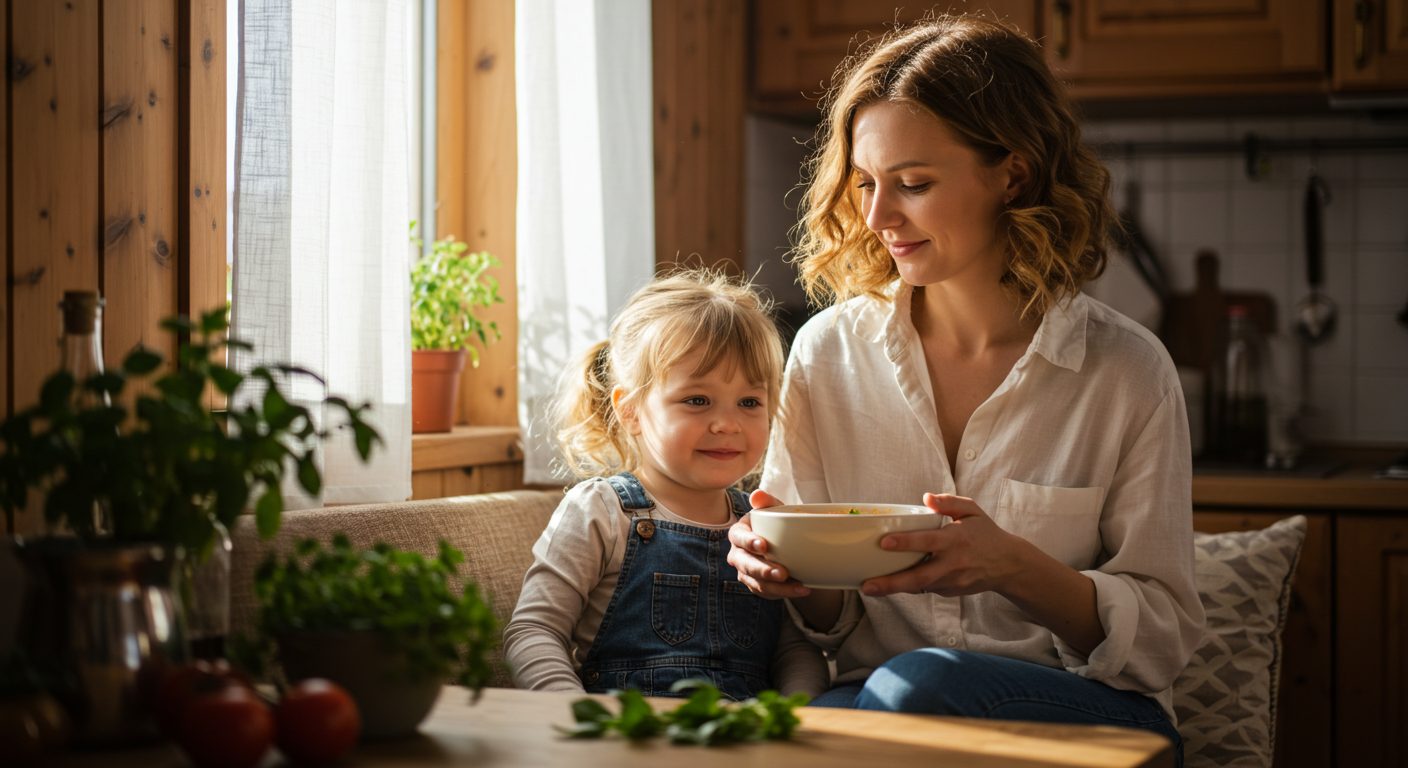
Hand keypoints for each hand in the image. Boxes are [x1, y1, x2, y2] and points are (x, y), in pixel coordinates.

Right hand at [726, 490, 811, 598]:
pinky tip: (802, 589)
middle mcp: (738, 555)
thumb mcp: (773, 510)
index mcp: (739, 533)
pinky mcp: (757, 586)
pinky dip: (785, 593)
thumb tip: (757, 495)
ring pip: (757, 583)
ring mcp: (746, 573)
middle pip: (745, 565)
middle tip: (783, 573)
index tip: (763, 545)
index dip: (748, 541)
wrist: (783, 545)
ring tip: (799, 586)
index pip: (739, 537)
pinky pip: (768, 593)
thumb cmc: (775, 524)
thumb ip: (766, 502)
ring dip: (778, 587)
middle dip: (763, 570)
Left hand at [860, 492, 1027, 597]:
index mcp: (956, 540)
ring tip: (870, 587)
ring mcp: (951, 581)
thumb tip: (925, 498)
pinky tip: (893, 582)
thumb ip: (949, 502)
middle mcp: (952, 563)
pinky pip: (926, 588)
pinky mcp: (950, 591)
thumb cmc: (985, 534)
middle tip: (867, 585)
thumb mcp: (972, 510)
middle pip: (918, 577)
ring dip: (894, 589)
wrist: (1008, 564)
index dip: (905, 542)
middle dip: (891, 583)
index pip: (927, 541)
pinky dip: (910, 585)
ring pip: (919, 587)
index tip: (884, 542)